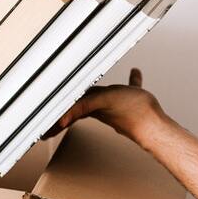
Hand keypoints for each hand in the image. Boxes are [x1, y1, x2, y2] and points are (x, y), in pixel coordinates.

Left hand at [44, 68, 167, 143]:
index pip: (67, 108)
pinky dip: (132, 80)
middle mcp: (101, 106)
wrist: (155, 125)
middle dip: (65, 109)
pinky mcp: (134, 101)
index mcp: (91, 106)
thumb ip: (81, 107)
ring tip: (86, 87)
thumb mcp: (101, 101)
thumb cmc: (131, 113)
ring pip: (102, 96)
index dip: (54, 114)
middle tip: (54, 119)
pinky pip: (130, 87)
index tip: (43, 126)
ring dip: (92, 92)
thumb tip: (60, 120)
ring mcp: (117, 104)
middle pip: (79, 104)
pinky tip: (135, 72)